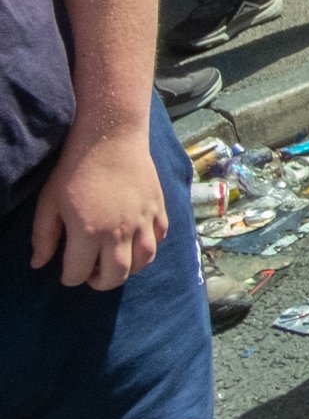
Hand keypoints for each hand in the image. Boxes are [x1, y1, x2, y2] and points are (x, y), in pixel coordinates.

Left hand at [30, 125, 167, 289]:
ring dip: (128, 269)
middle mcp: (119, 232)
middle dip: (100, 282)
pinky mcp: (159, 208)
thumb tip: (39, 264)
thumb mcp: (49, 203)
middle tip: (90, 273)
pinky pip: (160, 238)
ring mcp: (143, 220)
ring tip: (115, 261)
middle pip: (115, 276)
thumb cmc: (74, 169)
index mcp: (88, 232)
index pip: (77, 274)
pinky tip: (135, 240)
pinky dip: (149, 247)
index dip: (68, 277)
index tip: (65, 270)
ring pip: (143, 261)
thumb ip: (43, 237)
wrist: (110, 137)